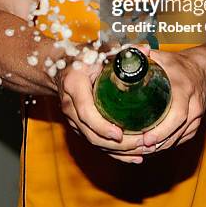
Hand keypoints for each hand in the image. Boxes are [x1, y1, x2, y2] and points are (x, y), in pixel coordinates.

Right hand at [56, 45, 149, 163]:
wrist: (60, 66)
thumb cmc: (83, 56)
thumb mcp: (99, 50)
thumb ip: (120, 50)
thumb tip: (146, 50)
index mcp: (74, 86)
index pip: (85, 112)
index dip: (102, 125)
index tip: (119, 133)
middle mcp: (70, 106)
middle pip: (91, 134)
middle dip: (116, 144)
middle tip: (141, 143)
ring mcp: (73, 119)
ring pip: (94, 142)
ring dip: (118, 151)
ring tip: (143, 151)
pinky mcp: (79, 126)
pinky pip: (95, 142)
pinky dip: (114, 152)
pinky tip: (133, 157)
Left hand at [141, 49, 205, 152]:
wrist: (202, 70)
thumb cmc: (178, 64)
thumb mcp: (162, 56)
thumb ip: (142, 55)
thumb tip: (124, 54)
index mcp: (184, 88)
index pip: (178, 114)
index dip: (162, 129)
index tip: (146, 138)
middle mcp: (193, 105)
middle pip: (178, 131)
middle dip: (158, 142)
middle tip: (137, 147)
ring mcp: (196, 117)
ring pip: (179, 138)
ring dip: (160, 147)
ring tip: (139, 151)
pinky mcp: (195, 124)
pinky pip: (181, 139)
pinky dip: (166, 144)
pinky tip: (151, 148)